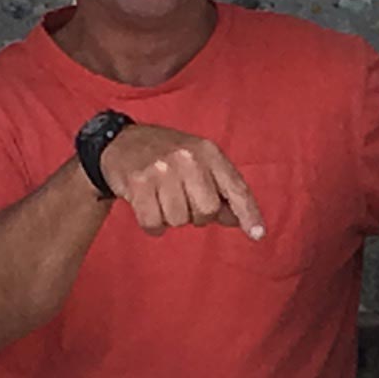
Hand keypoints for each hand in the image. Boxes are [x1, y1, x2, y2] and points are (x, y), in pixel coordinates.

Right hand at [96, 125, 265, 238]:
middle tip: (181, 200)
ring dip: (170, 218)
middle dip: (195, 215)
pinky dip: (152, 224)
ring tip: (161, 198)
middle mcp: (188, 158)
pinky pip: (154, 223)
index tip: (258, 235)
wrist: (119, 143)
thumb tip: (238, 220)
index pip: (235, 188)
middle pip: (206, 211)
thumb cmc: (165, 156)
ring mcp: (162, 169)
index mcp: (208, 152)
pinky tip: (148, 207)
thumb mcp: (198, 163)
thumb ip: (219, 189)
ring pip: (179, 220)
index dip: (249, 213)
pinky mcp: (138, 182)